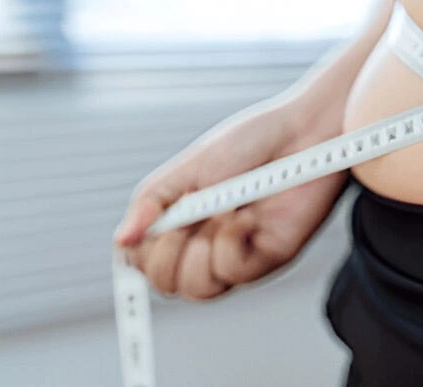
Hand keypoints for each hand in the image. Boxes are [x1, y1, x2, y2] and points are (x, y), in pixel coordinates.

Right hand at [113, 98, 347, 300]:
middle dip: (167, 254)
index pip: (143, 262)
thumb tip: (121, 240)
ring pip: (198, 290)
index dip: (142, 250)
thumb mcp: (189, 167)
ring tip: (219, 213)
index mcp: (182, 221)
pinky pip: (234, 274)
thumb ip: (151, 204)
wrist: (302, 131)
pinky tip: (243, 218)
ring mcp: (237, 252)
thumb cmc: (250, 142)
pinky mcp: (268, 256)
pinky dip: (229, 246)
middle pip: (167, 284)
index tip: (158, 216)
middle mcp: (207, 242)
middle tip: (187, 217)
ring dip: (199, 253)